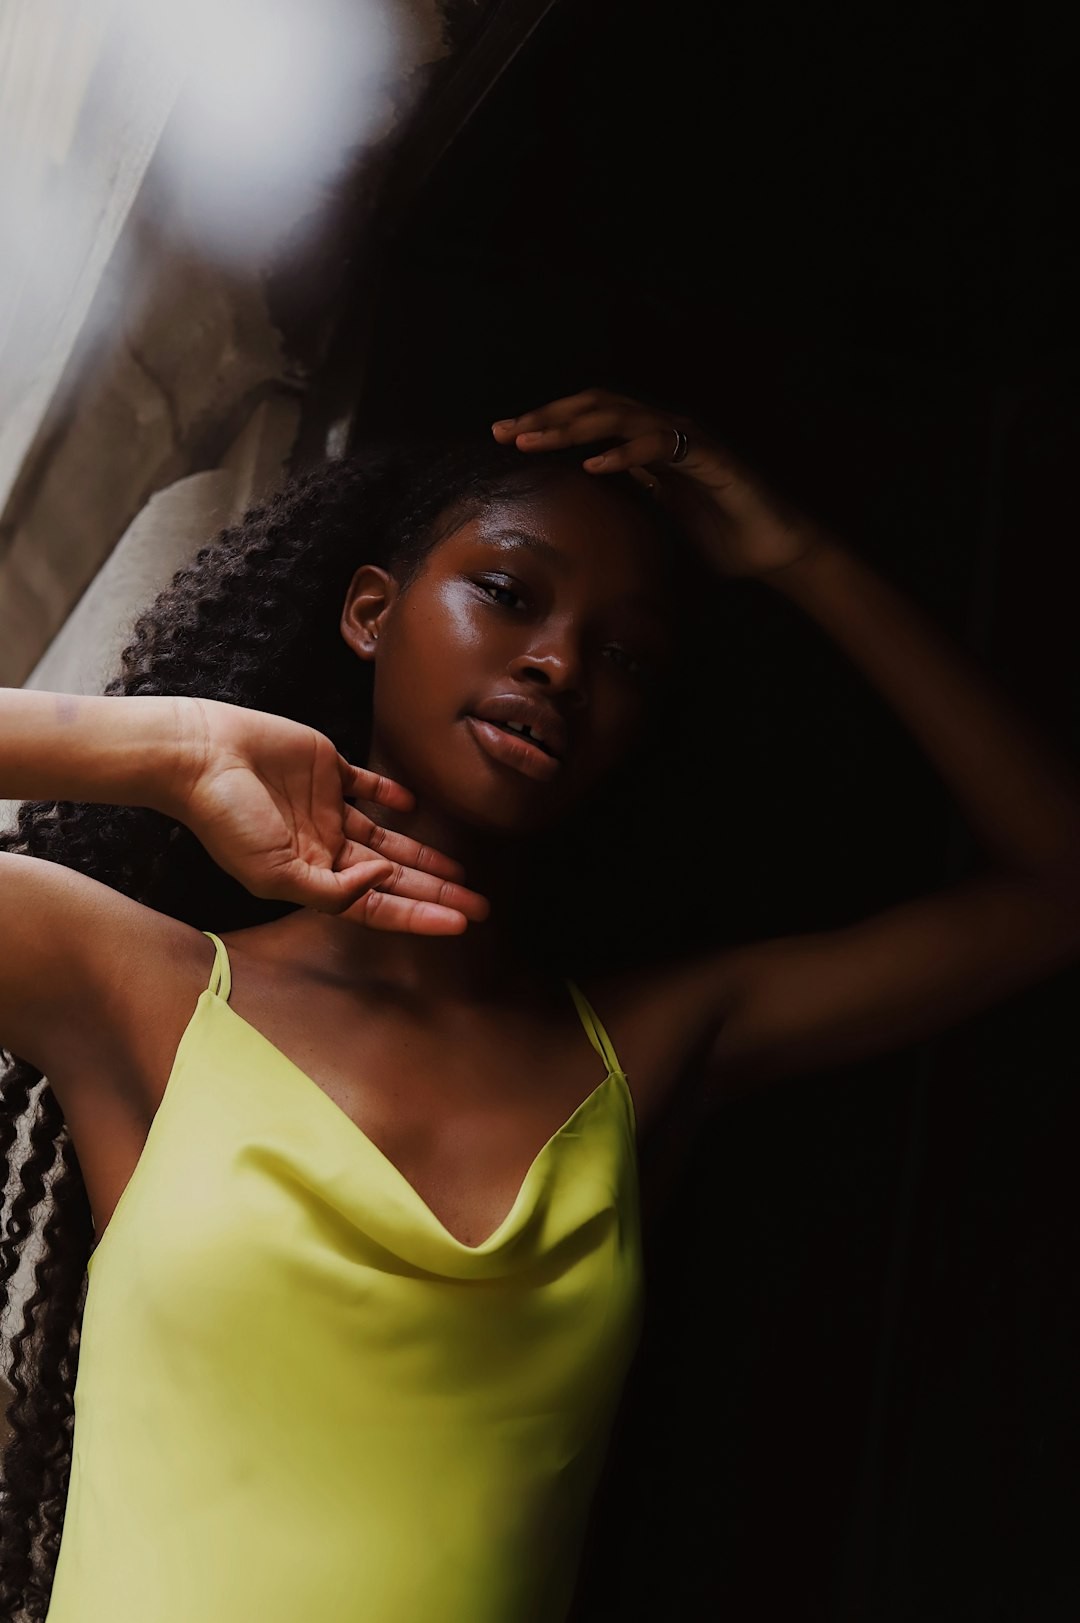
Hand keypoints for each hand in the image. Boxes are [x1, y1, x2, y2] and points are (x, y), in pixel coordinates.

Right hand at [172, 699, 488, 933]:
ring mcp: (327, 808)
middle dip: (435, 893)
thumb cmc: (228, 819)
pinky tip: (415, 807)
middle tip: (480, 906)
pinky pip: (368, 786)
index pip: (377, 906)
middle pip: (392, 876)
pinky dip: (392, 796)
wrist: (202, 756)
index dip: (418, 916)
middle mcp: (324, 845)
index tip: (459, 925)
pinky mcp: (329, 768)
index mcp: (311, 875)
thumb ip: (331, 888)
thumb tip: (381, 881)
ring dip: (424, 854)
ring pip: (389, 838)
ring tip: (461, 872)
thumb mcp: (274, 873)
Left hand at [492, 387, 823, 579]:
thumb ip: (623, 511)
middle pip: (596, 407)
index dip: (546, 423)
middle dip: (547, 417)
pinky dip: (625, 453)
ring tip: (535, 441)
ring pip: (622, 417)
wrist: (772, 549)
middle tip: (505, 432)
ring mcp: (688, 441)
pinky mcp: (710, 459)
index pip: (588, 420)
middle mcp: (664, 433)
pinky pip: (661, 447)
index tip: (504, 437)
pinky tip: (594, 464)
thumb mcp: (655, 523)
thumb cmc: (718, 540)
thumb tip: (577, 526)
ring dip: (574, 427)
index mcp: (647, 445)